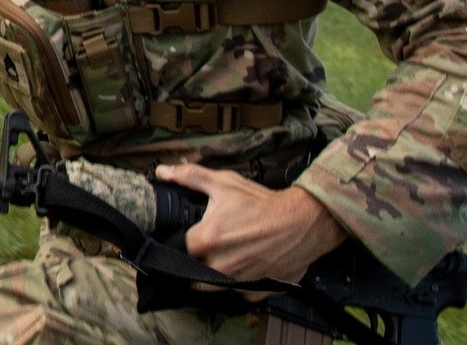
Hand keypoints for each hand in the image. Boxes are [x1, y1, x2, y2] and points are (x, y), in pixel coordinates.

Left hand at [157, 163, 346, 285]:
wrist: (303, 222)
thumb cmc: (262, 203)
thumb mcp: (224, 183)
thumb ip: (189, 177)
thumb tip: (163, 172)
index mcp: (205, 241)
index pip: (183, 246)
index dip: (190, 239)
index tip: (199, 234)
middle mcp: (218, 267)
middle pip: (195, 270)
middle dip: (201, 260)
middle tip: (216, 246)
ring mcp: (237, 283)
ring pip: (215, 286)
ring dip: (217, 275)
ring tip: (231, 257)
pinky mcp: (256, 292)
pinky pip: (240, 293)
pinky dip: (242, 284)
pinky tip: (249, 267)